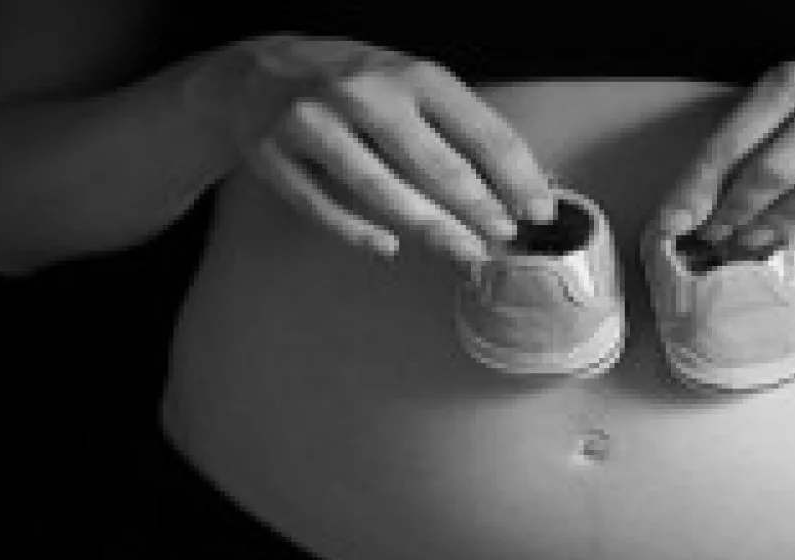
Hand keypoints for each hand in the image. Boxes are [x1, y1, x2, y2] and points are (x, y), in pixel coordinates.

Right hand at [182, 34, 555, 269]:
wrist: (255, 71)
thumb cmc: (355, 85)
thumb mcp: (410, 84)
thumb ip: (458, 129)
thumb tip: (519, 189)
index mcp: (410, 74)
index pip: (477, 128)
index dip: (514, 174)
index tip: (539, 210)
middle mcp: (363, 92)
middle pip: (432, 163)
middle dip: (477, 206)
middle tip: (504, 237)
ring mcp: (313, 123)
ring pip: (379, 187)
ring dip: (429, 226)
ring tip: (465, 253)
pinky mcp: (274, 156)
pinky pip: (320, 204)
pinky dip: (356, 230)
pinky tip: (388, 248)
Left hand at [653, 42, 794, 252]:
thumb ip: (756, 135)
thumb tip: (700, 199)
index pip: (736, 138)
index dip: (700, 187)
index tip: (674, 221)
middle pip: (775, 171)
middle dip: (734, 216)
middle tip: (711, 242)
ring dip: (776, 230)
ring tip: (748, 248)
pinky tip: (794, 240)